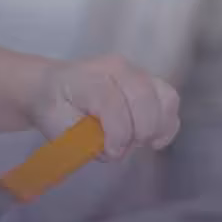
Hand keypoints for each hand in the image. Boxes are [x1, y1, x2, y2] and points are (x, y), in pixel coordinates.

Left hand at [29, 55, 180, 158]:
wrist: (52, 88)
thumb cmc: (55, 109)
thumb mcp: (56, 125)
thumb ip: (82, 137)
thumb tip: (109, 149)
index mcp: (86, 78)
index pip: (111, 102)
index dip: (117, 133)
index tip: (111, 152)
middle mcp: (114, 68)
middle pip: (142, 98)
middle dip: (138, 131)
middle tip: (123, 148)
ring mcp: (134, 71)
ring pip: (163, 97)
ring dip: (157, 127)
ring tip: (141, 143)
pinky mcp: (148, 80)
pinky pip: (169, 99)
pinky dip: (167, 123)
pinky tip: (155, 140)